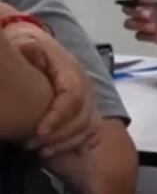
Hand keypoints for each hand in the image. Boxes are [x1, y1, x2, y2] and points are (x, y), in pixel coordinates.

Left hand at [6, 25, 100, 159]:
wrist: (34, 42)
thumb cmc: (26, 45)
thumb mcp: (25, 44)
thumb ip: (29, 52)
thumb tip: (30, 55)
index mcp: (70, 70)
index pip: (73, 96)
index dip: (58, 116)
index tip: (38, 131)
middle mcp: (85, 85)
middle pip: (83, 116)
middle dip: (59, 136)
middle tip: (30, 145)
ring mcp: (88, 97)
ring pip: (90, 125)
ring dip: (68, 142)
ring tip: (42, 151)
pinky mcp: (86, 106)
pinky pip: (95, 127)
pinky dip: (88, 141)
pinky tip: (74, 151)